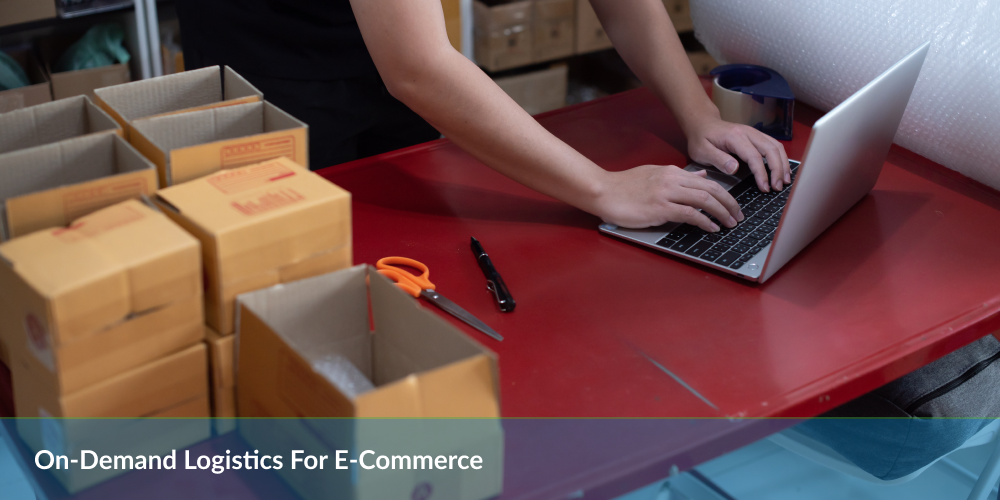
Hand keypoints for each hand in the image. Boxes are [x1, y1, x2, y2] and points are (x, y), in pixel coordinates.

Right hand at [595, 164, 744, 229]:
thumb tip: (700, 176)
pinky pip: (689, 213)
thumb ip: (678, 176)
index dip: (724, 193)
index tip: (732, 205)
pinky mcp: (659, 207)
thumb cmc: (624, 186)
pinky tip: (712, 228)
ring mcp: (666, 193)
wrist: (603, 191)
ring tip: (730, 223)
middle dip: (729, 203)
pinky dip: (704, 221)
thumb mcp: (654, 174)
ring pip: (704, 199)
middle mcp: (672, 179)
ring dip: (721, 212)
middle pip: (711, 189)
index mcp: (672, 172)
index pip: (706, 181)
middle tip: (738, 215)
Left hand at [685, 117, 789, 192]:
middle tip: (777, 187)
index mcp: (735, 137)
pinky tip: (782, 170)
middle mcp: (748, 132)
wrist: (702, 123)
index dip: (761, 173)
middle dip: (778, 169)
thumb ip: (718, 159)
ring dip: (783, 163)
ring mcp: (754, 133)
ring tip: (784, 181)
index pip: (754, 156)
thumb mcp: (702, 151)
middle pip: (771, 149)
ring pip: (776, 146)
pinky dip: (780, 158)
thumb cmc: (701, 139)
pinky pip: (773, 145)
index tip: (765, 188)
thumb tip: (735, 169)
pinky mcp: (756, 136)